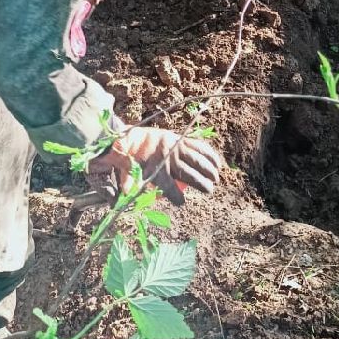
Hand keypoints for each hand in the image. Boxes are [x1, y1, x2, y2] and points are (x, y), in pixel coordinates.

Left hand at [90, 126, 222, 205]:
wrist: (122, 134)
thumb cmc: (123, 157)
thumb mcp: (122, 174)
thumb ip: (126, 185)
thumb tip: (121, 199)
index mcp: (154, 169)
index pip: (169, 188)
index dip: (176, 197)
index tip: (181, 203)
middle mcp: (167, 157)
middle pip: (189, 173)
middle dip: (202, 183)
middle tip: (209, 190)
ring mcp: (174, 145)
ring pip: (196, 159)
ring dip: (209, 169)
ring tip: (216, 178)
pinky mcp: (177, 137)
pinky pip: (197, 145)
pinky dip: (208, 153)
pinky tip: (216, 162)